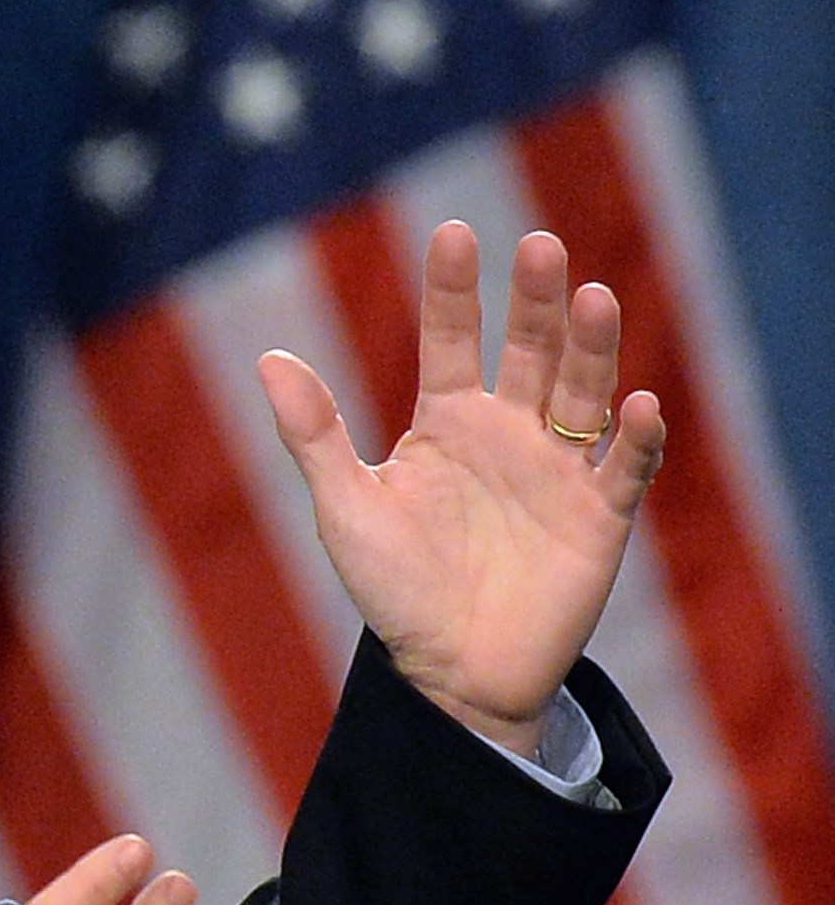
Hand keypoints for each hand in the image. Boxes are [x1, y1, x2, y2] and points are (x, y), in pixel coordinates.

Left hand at [258, 221, 665, 756]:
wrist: (450, 672)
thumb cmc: (394, 587)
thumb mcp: (345, 506)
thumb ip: (314, 433)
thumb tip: (269, 357)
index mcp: (446, 421)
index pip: (452, 338)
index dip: (452, 289)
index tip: (454, 232)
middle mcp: (508, 432)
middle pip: (528, 350)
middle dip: (536, 301)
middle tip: (542, 246)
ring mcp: (558, 470)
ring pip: (581, 393)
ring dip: (590, 349)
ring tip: (592, 298)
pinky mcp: (599, 517)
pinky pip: (624, 469)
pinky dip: (634, 438)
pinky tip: (635, 405)